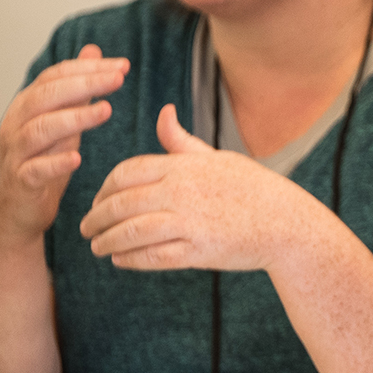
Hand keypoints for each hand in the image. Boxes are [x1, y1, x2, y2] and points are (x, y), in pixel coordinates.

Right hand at [0, 44, 128, 243]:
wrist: (16, 209)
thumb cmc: (42, 159)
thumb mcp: (62, 118)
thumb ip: (76, 87)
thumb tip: (93, 51)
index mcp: (27, 105)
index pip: (55, 76)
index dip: (87, 68)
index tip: (123, 65)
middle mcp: (16, 123)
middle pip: (46, 96)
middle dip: (84, 84)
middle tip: (118, 79)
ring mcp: (16, 152)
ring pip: (40, 129)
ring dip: (74, 118)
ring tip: (106, 111)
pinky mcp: (21, 181)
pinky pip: (35, 169)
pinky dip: (55, 162)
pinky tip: (77, 158)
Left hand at [79, 103, 332, 271]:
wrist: (286, 222)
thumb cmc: (252, 188)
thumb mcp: (217, 158)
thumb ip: (182, 142)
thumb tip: (163, 112)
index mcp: (183, 166)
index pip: (126, 173)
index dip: (104, 189)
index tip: (97, 201)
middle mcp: (181, 192)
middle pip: (121, 203)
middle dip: (96, 218)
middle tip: (86, 228)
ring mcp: (189, 222)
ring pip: (130, 232)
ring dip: (107, 242)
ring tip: (97, 247)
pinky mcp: (198, 251)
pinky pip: (152, 256)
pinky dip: (130, 259)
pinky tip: (120, 260)